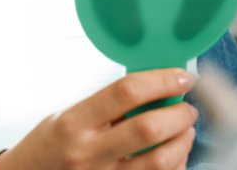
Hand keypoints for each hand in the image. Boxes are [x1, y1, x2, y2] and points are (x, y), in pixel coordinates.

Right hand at [0, 68, 198, 169]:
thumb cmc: (47, 145)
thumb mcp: (66, 115)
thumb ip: (103, 106)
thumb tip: (148, 88)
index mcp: (75, 122)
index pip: (124, 93)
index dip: (159, 81)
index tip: (180, 76)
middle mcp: (89, 152)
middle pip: (147, 129)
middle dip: (178, 113)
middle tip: (188, 105)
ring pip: (159, 161)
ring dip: (182, 141)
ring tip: (186, 128)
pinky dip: (175, 165)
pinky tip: (176, 153)